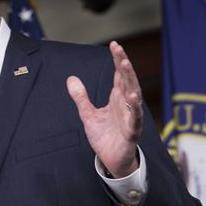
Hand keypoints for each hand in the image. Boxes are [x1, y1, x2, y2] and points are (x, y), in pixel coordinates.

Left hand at [67, 41, 142, 177]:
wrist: (111, 160)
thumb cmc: (104, 136)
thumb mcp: (87, 114)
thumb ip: (81, 97)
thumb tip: (71, 79)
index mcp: (117, 98)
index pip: (119, 75)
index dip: (117, 60)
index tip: (114, 45)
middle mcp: (126, 104)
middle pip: (127, 80)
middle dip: (123, 64)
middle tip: (119, 49)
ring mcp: (130, 116)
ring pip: (133, 95)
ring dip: (130, 80)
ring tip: (125, 65)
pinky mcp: (131, 131)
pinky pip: (134, 118)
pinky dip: (134, 108)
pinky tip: (132, 97)